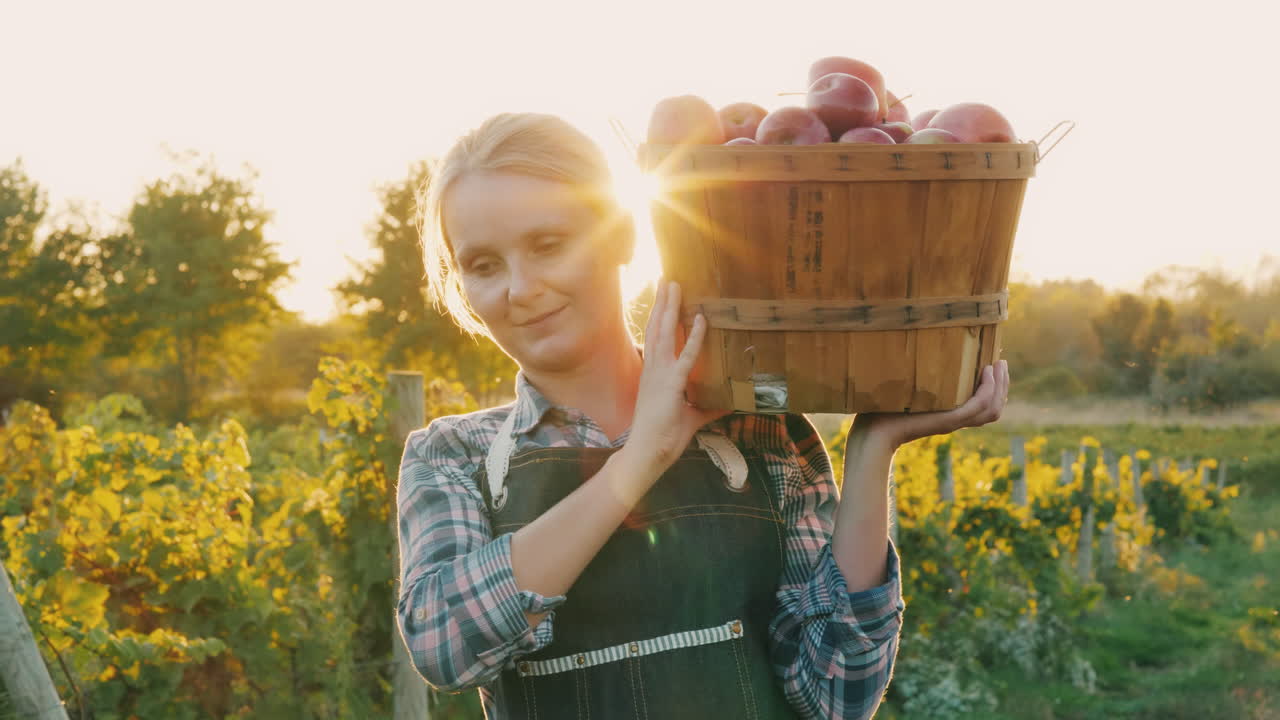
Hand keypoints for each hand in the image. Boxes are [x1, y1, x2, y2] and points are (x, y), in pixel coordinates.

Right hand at [625, 278, 730, 473]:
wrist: (647, 453)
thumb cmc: (664, 437)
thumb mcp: (692, 417)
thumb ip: (709, 407)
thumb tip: (728, 403)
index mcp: (655, 374)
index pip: (657, 339)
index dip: (661, 317)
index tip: (664, 297)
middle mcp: (654, 369)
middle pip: (657, 328)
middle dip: (663, 303)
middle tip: (668, 280)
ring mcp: (660, 374)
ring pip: (664, 333)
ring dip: (669, 308)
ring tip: (673, 285)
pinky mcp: (671, 384)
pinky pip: (686, 356)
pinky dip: (694, 337)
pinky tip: (701, 319)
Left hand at [853, 359, 1009, 448]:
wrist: (873, 433)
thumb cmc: (883, 411)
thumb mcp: (907, 391)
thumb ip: (918, 378)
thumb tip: (916, 353)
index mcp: (950, 415)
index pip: (985, 406)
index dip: (994, 388)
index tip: (993, 365)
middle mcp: (956, 420)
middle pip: (994, 408)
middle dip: (1003, 384)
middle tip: (1002, 362)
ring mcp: (954, 422)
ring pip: (992, 408)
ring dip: (1000, 385)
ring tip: (998, 365)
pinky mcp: (949, 421)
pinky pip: (979, 406)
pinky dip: (988, 389)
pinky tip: (986, 371)